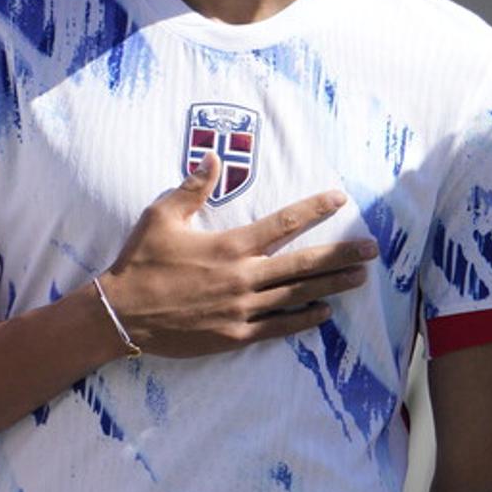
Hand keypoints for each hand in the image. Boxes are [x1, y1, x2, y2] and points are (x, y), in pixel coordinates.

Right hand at [99, 182, 378, 356]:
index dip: (314, 209)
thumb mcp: (161, 217)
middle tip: (372, 248)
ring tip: (360, 277)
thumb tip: (211, 157)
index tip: (340, 198)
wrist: (120, 314)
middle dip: (341, 254)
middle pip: (304, 263)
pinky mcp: (236, 334)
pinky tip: (325, 312)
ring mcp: (243, 308)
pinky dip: (304, 319)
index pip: (282, 223)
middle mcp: (243, 277)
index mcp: (229, 246)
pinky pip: (279, 327)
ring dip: (332, 285)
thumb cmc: (139, 262)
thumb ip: (192, 188)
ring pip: (298, 295)